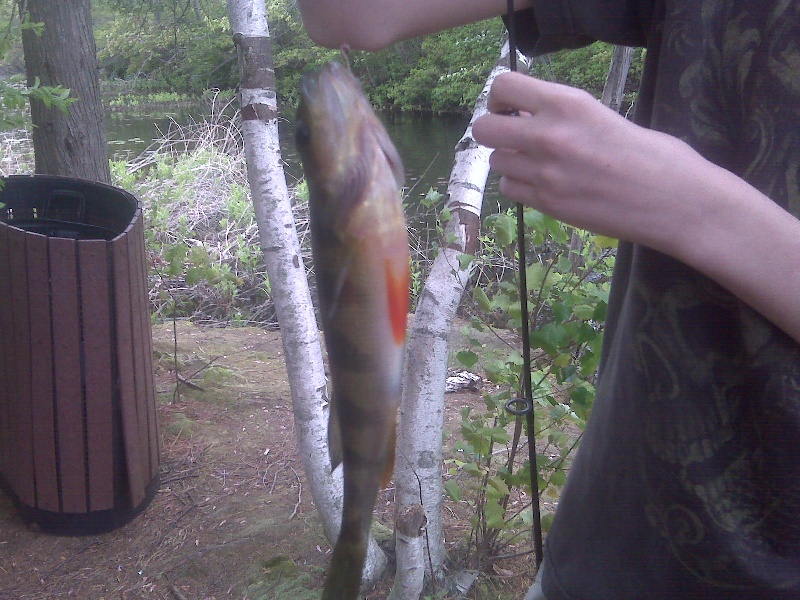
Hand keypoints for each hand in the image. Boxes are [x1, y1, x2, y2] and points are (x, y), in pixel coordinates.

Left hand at [472, 72, 799, 344]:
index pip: (504, 87)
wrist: (676, 202)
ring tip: (539, 163)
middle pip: (484, 128)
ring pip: (496, 161)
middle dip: (495, 130)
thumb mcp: (603, 117)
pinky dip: (520, 185)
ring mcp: (544, 173)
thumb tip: (529, 116)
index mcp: (567, 104)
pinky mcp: (547, 204)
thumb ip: (563, 116)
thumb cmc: (655, 155)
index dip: (501, 98)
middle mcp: (548, 135)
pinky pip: (510, 189)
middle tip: (515, 137)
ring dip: (511, 160)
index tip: (512, 107)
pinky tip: (544, 184)